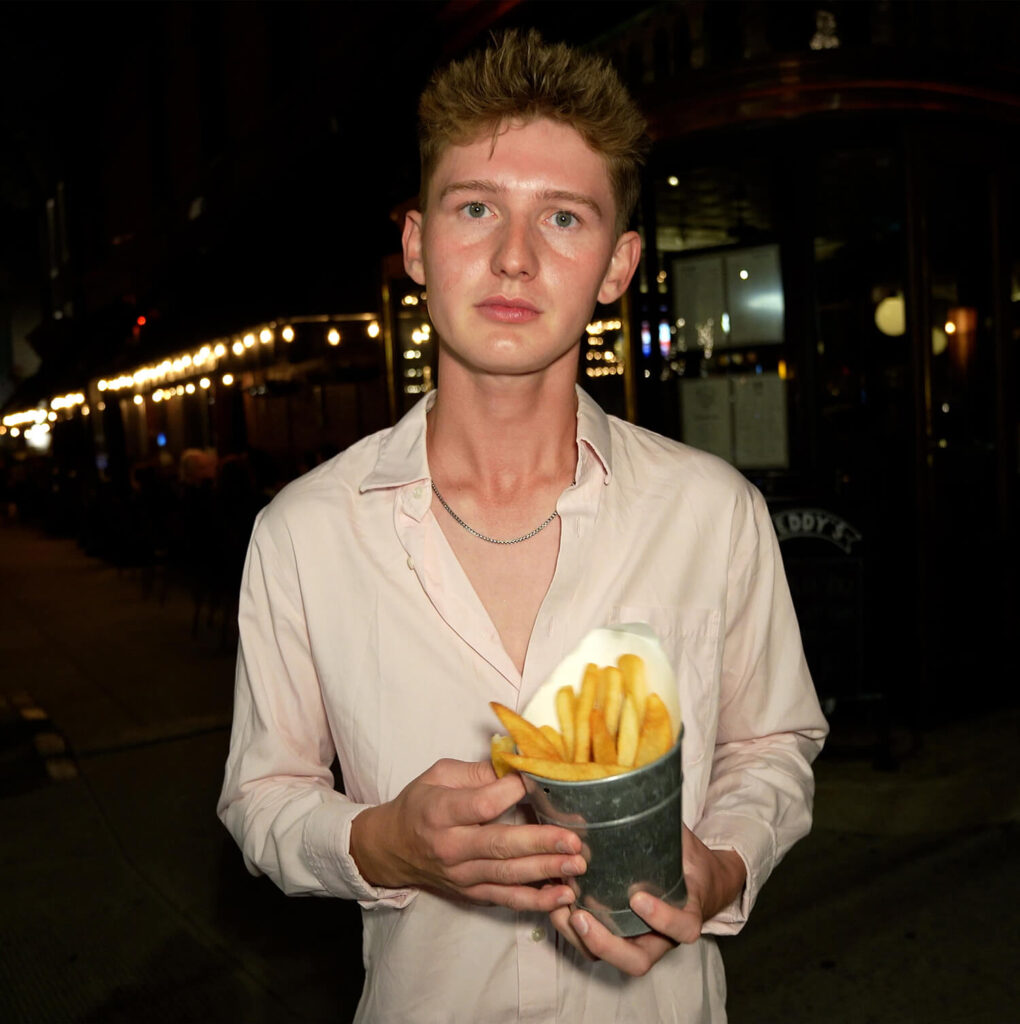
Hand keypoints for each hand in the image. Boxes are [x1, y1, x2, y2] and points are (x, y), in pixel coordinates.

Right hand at [349, 758, 585, 911]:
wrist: (392, 849)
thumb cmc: (420, 804)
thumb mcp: (439, 775)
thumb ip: (477, 771)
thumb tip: (517, 764)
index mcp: (439, 811)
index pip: (480, 804)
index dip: (511, 792)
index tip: (537, 781)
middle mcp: (450, 847)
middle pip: (499, 846)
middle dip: (540, 843)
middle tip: (573, 839)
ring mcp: (461, 876)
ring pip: (507, 877)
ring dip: (545, 872)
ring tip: (576, 865)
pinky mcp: (471, 894)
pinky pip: (506, 900)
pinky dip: (536, 901)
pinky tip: (563, 896)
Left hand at [550, 825, 745, 975]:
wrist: (696, 881)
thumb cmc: (688, 858)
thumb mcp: (683, 840)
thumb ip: (666, 822)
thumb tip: (647, 777)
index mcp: (687, 912)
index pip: (682, 927)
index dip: (663, 919)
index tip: (640, 898)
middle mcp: (661, 936)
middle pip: (637, 960)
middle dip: (605, 942)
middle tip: (580, 915)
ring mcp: (637, 940)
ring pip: (609, 958)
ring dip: (579, 937)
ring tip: (557, 907)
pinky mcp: (616, 935)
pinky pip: (593, 944)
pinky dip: (571, 930)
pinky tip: (552, 900)